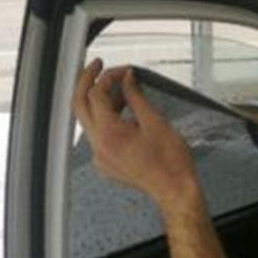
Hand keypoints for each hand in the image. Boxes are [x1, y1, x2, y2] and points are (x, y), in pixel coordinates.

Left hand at [73, 59, 198, 210]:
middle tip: (98, 67)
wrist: (176, 190)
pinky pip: (98, 136)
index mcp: (110, 135)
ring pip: (89, 121)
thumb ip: (136, 96)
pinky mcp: (106, 164)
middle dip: (88, 83)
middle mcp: (99, 147)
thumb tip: (127, 80)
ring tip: (122, 92)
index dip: (108, 77)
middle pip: (81, 105)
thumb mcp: (155, 122)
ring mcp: (101, 157)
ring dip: (101, 103)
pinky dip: (106, 120)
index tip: (122, 71)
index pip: (96, 95)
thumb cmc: (171, 164)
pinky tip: (124, 115)